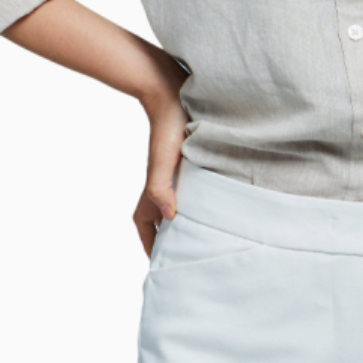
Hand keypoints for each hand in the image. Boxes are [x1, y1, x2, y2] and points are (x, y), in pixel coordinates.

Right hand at [133, 88, 190, 257]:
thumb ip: (161, 189)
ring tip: (206, 237)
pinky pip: (193, 191)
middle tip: (190, 258)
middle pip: (162, 221)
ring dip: (188, 221)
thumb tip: (170, 217)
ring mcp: (176, 177)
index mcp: (153, 192)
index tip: (161, 264)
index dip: (150, 245)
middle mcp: (163, 187)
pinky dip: (200, 202)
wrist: (174, 98)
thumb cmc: (166, 129)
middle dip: (172, 240)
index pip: (145, 226)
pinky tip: (217, 204)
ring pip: (178, 206)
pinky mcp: (190, 165)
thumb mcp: (162, 162)